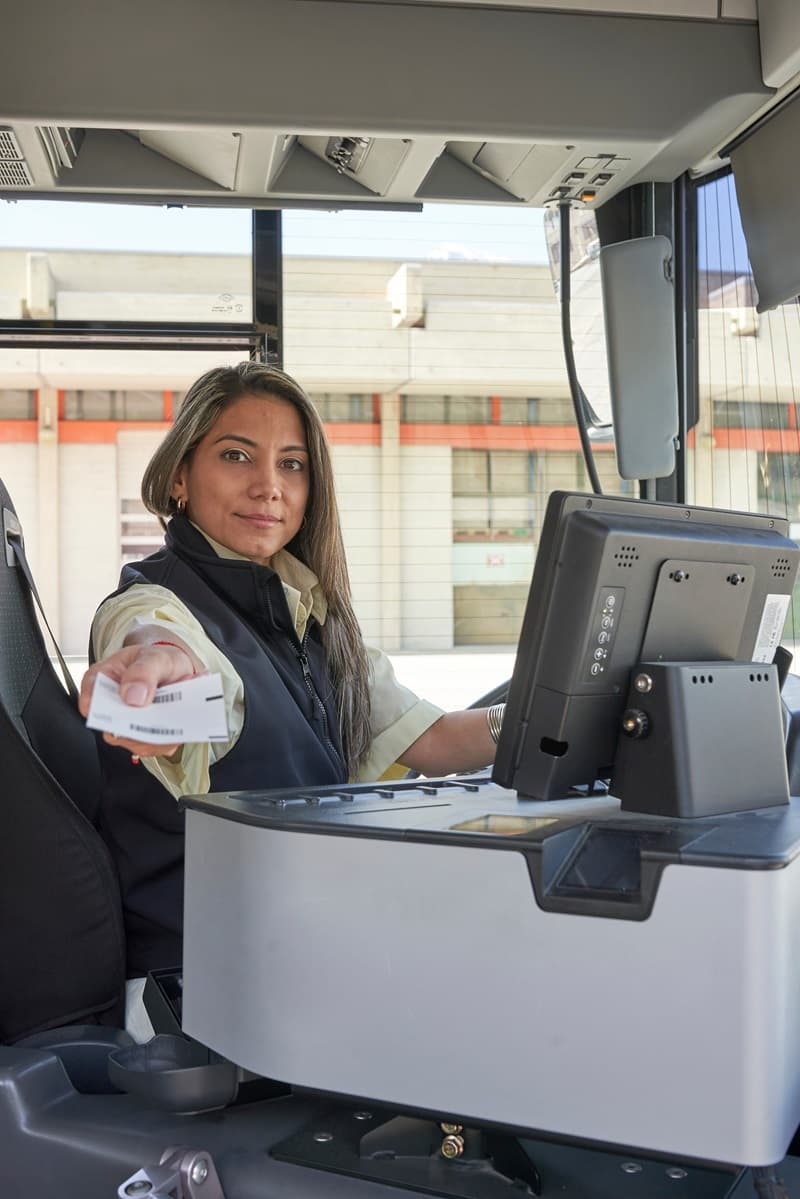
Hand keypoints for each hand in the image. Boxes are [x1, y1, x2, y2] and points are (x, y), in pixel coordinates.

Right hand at [79, 640, 198, 758]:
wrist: (177, 672)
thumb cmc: (158, 661)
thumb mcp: (154, 657)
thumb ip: (143, 672)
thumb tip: (132, 696)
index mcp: (103, 680)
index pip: (90, 695)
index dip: (95, 706)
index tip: (114, 708)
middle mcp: (112, 707)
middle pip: (114, 727)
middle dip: (142, 722)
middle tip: (165, 705)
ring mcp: (128, 726)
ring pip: (138, 741)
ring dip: (164, 727)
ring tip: (180, 703)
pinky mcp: (147, 739)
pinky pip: (158, 745)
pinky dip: (175, 733)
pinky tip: (182, 714)